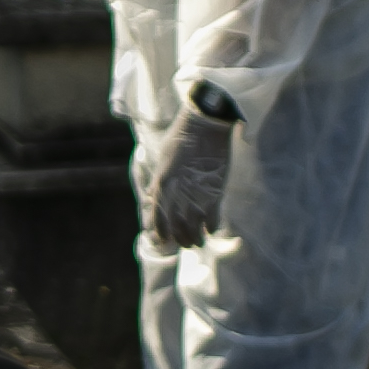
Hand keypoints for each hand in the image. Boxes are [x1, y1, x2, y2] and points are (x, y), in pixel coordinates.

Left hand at [147, 107, 234, 253]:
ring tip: (199, 242)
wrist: (205, 124)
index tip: (163, 241)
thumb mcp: (163, 159)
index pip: (157, 218)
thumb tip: (153, 194)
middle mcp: (177, 193)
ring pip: (194, 228)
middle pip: (176, 227)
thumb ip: (159, 180)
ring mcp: (196, 194)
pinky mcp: (215, 192)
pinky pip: (213, 219)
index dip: (160, 232)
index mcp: (162, 184)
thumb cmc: (182, 137)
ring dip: (196, 238)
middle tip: (186, 244)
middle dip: (181, 239)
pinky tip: (212, 230)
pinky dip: (212, 228)